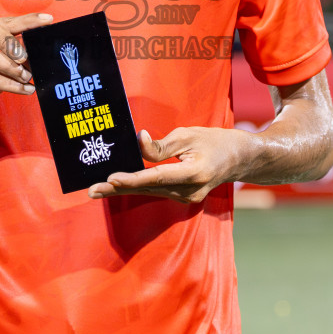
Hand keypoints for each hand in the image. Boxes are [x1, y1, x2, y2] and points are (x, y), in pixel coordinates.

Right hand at [0, 12, 51, 128]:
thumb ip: (14, 57)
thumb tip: (38, 52)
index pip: (2, 20)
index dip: (25, 19)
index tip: (47, 20)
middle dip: (7, 38)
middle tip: (25, 57)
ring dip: (10, 66)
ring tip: (27, 77)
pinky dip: (6, 83)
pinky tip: (22, 89)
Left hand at [87, 126, 252, 204]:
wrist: (240, 159)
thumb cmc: (215, 142)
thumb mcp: (188, 135)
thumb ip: (161, 144)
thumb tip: (138, 143)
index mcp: (193, 173)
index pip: (155, 177)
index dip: (132, 179)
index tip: (111, 179)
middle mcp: (189, 191)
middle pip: (147, 189)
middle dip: (117, 189)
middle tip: (92, 190)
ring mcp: (187, 198)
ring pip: (150, 192)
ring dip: (124, 189)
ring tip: (98, 190)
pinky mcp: (184, 197)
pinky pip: (156, 191)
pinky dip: (138, 187)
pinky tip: (119, 186)